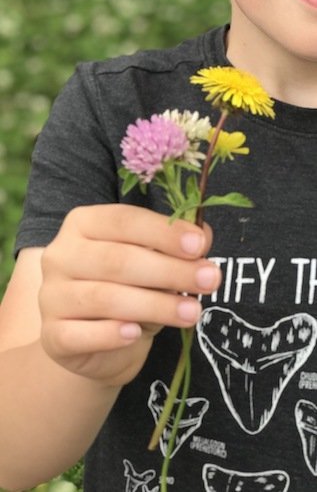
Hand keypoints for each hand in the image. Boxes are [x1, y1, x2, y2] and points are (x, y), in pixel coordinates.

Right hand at [39, 204, 220, 386]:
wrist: (98, 341)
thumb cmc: (128, 290)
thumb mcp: (154, 264)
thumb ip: (175, 248)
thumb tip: (204, 235)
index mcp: (83, 224)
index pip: (123, 220)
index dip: (163, 232)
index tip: (200, 246)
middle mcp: (61, 255)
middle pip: (117, 260)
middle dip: (169, 270)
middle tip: (209, 280)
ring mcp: (51, 296)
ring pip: (104, 298)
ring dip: (155, 305)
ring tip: (192, 312)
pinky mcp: (52, 335)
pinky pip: (80, 334)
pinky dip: (110, 334)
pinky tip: (135, 334)